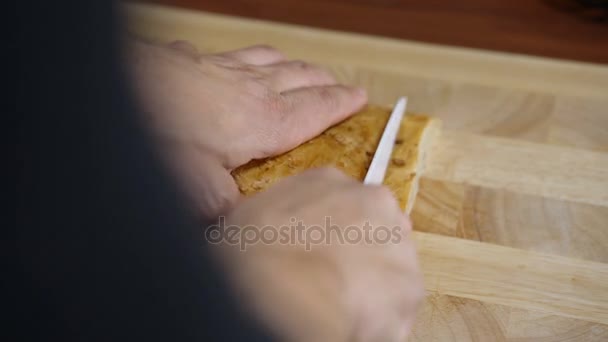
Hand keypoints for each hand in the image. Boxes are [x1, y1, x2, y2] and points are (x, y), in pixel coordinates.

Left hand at [128, 39, 366, 218]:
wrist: (110, 91)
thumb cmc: (157, 135)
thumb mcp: (198, 191)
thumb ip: (229, 211)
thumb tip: (242, 226)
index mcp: (262, 121)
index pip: (315, 109)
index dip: (341, 104)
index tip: (360, 98)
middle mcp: (248, 88)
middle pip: (298, 78)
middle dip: (323, 80)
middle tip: (339, 83)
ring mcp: (218, 68)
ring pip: (268, 61)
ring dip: (291, 65)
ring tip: (302, 69)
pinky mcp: (188, 60)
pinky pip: (227, 55)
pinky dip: (240, 58)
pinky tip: (230, 62)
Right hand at [212, 168, 422, 340]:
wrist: (274, 290)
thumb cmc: (252, 251)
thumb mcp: (254, 212)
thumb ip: (286, 211)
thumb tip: (283, 227)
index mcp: (333, 181)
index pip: (343, 203)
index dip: (333, 231)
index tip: (321, 250)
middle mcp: (376, 205)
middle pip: (375, 232)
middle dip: (360, 255)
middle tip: (331, 279)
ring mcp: (399, 247)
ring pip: (389, 270)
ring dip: (371, 287)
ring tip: (338, 306)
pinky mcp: (410, 289)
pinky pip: (395, 307)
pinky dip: (377, 319)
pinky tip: (348, 322)